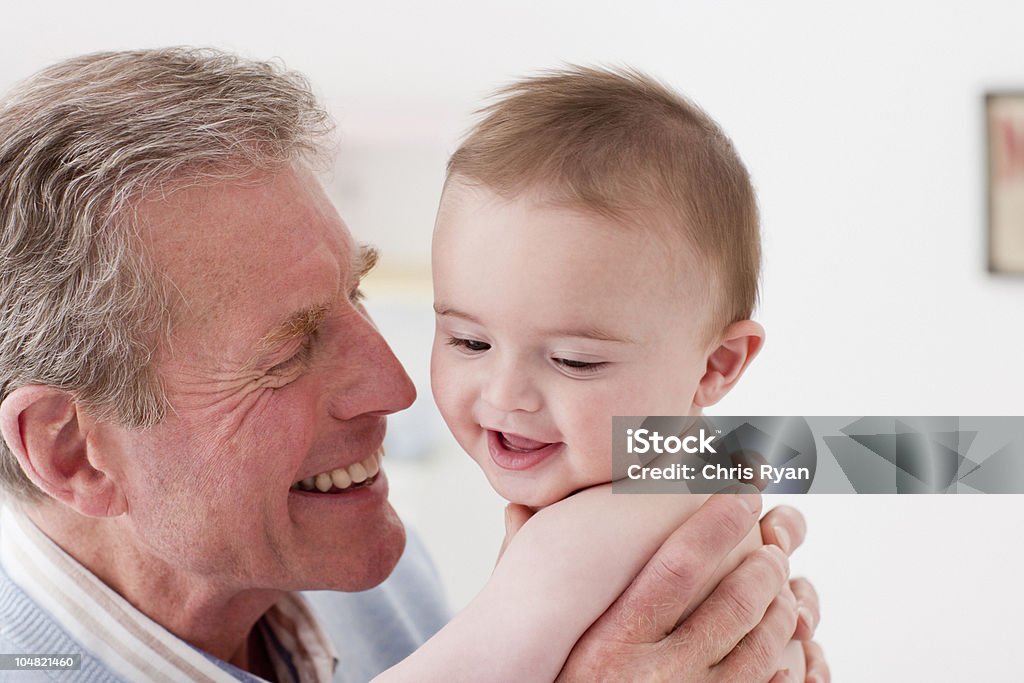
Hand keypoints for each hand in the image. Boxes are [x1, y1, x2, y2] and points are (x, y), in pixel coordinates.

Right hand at [530, 492, 821, 681]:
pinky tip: (793, 640)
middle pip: (733, 603)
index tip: (745, 490)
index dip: (717, 523)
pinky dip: (793, 660)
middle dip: (764, 564)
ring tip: (784, 581)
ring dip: (783, 606)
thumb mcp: (539, 637)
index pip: (678, 566)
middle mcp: (657, 676)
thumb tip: (516, 506)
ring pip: (762, 645)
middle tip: (774, 540)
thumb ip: (527, 571)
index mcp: (613, 641)